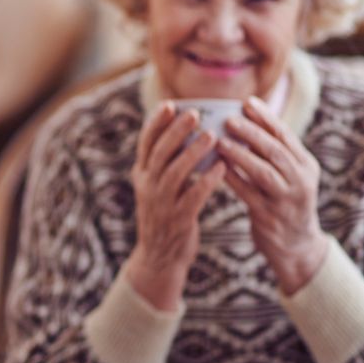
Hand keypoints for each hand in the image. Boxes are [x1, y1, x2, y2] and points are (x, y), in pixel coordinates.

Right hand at [126, 102, 225, 310]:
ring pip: (175, 173)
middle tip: (194, 114)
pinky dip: (207, 181)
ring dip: (193, 153)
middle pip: (160, 153)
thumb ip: (163, 162)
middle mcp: (148, 187)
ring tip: (211, 136)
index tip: (170, 104)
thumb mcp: (155, 186)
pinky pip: (193, 197)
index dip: (156, 123)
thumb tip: (180, 131)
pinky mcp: (178, 220)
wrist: (159, 258)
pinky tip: (222, 168)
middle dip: (176, 131)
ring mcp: (161, 204)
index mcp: (142, 175)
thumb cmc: (163, 215)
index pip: (145, 143)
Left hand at [217, 97, 326, 293]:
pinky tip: (215, 168)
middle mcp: (301, 180)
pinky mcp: (270, 217)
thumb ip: (274, 153)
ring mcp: (287, 200)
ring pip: (263, 171)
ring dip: (240, 154)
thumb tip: (245, 121)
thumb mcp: (290, 176)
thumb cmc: (285, 203)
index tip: (247, 102)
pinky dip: (232, 179)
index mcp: (306, 165)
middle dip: (252, 132)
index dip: (266, 118)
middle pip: (276, 150)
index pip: (286, 135)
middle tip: (229, 119)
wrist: (297, 246)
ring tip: (219, 142)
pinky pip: (248, 194)